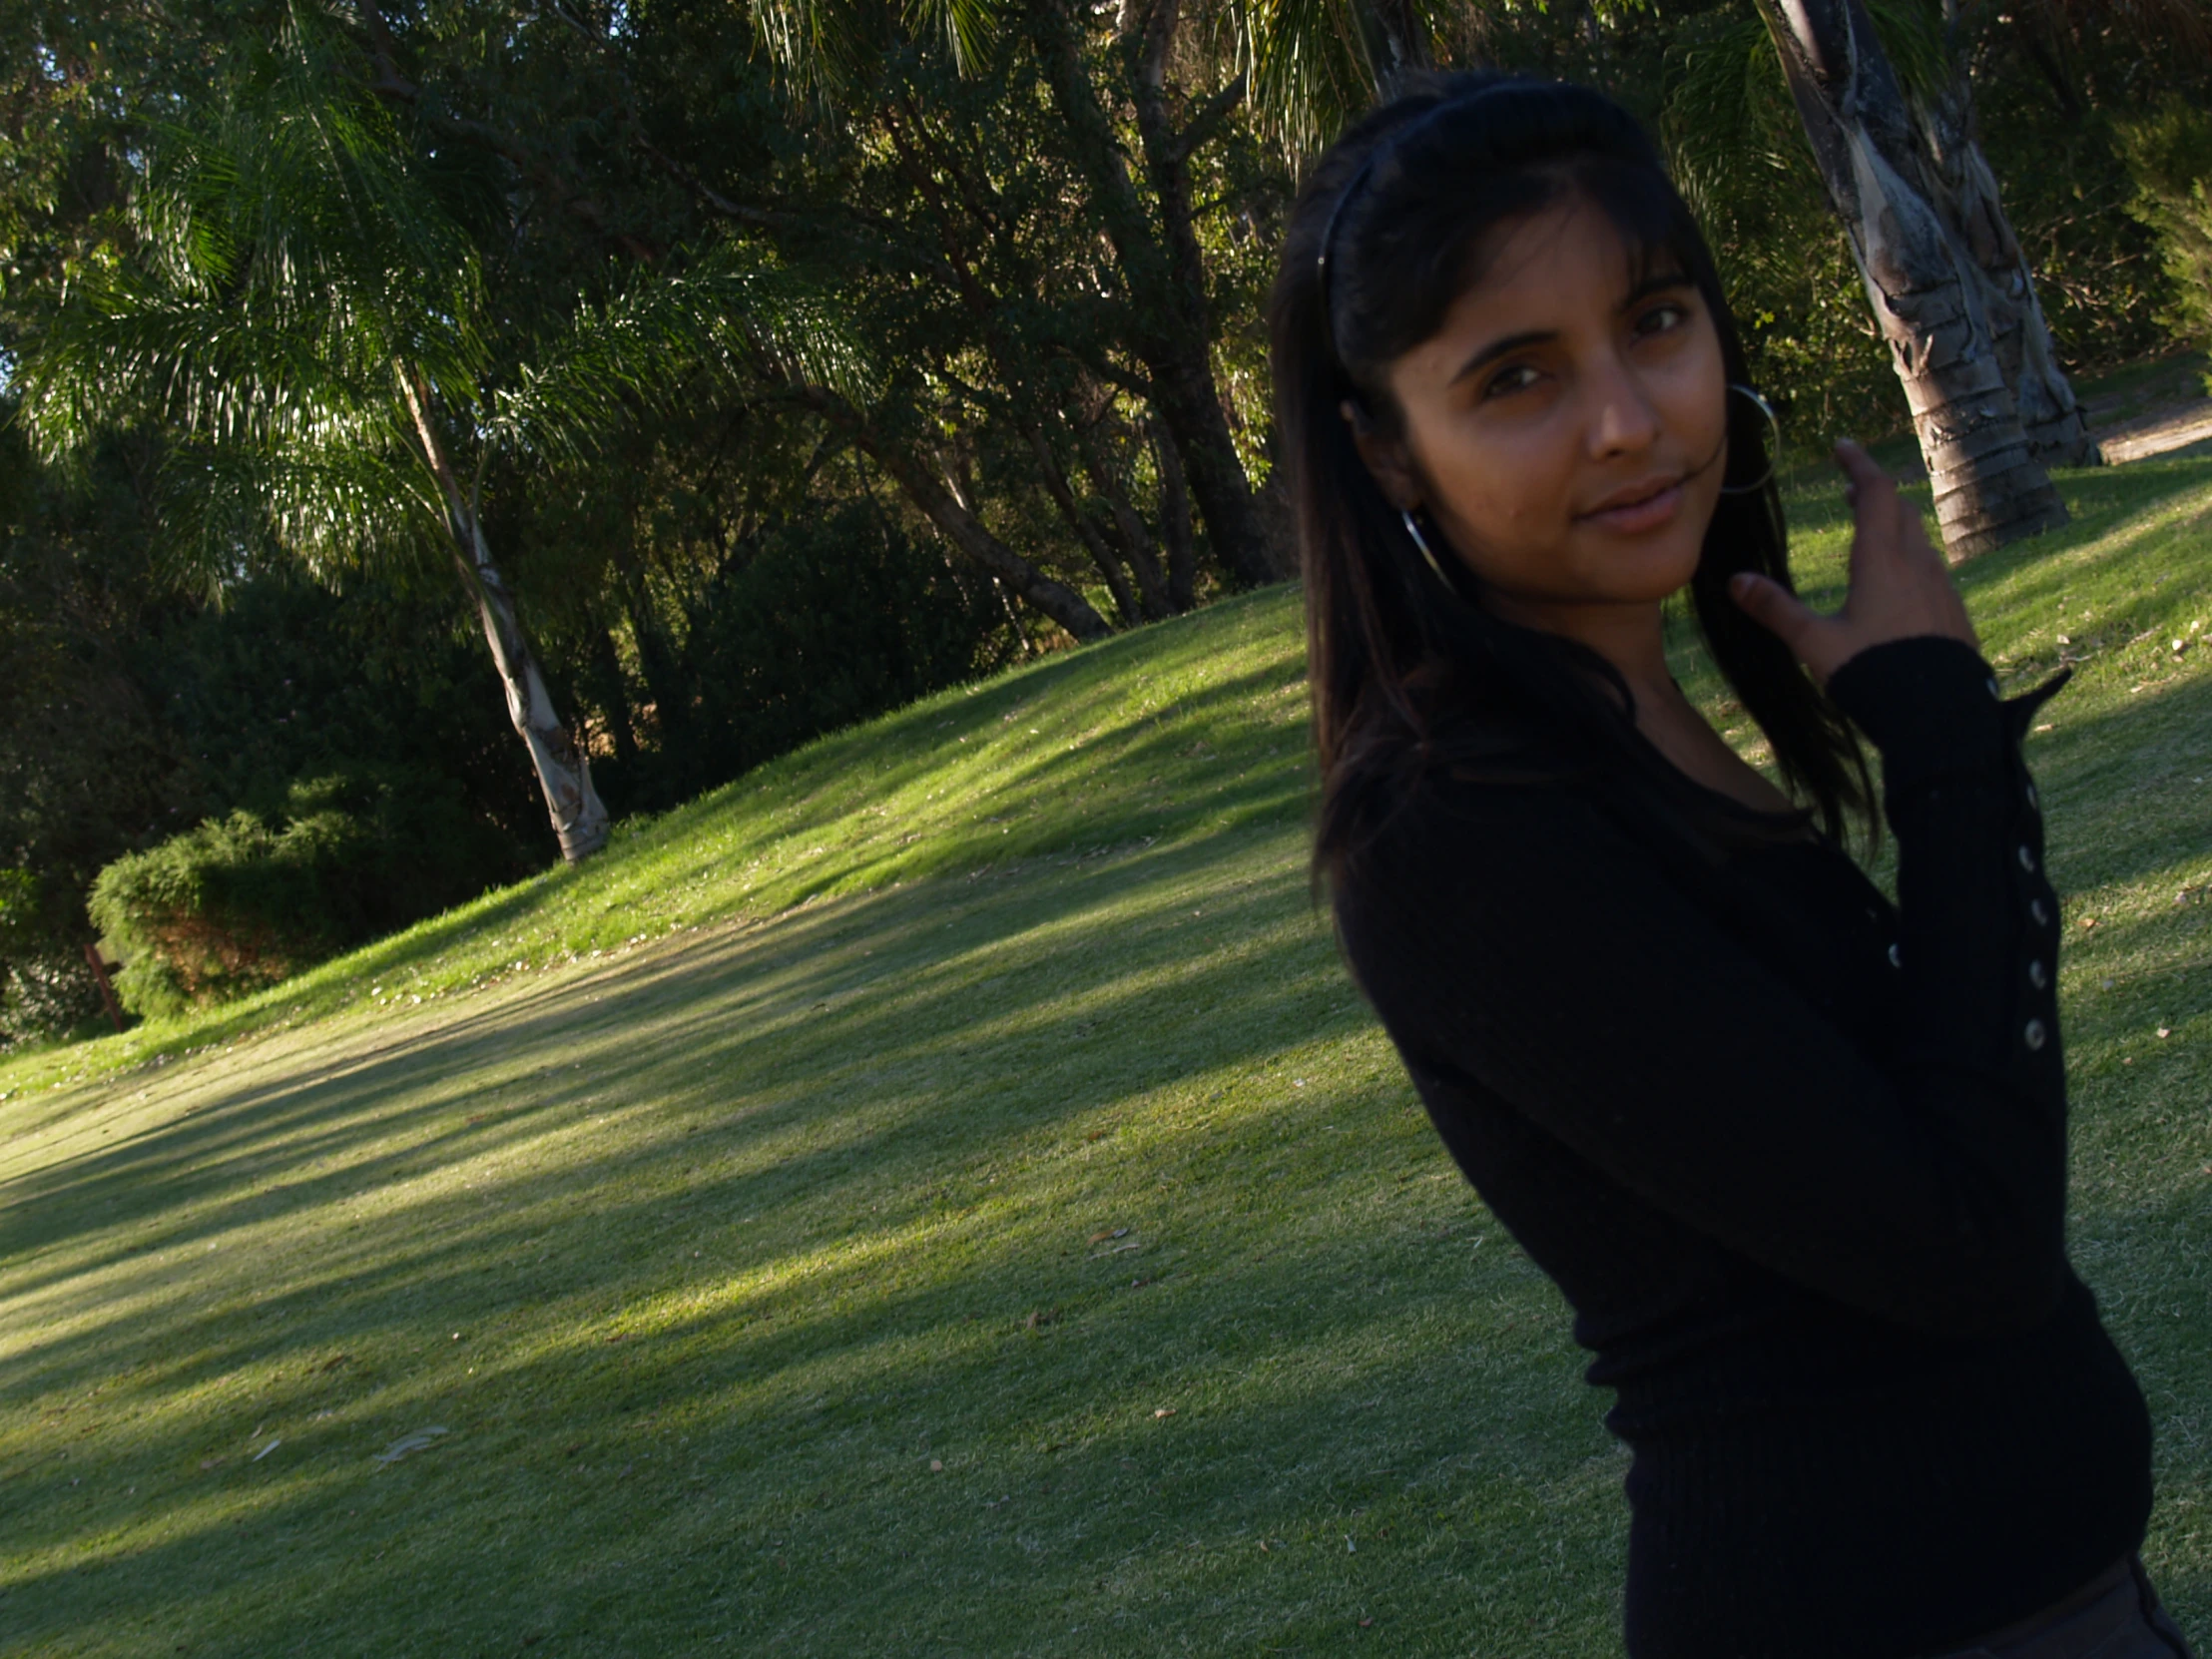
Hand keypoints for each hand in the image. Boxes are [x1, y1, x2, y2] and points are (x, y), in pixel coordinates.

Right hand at [1728, 441, 1979, 686]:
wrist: (1938, 713)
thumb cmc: (1874, 672)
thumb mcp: (1815, 642)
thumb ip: (1776, 609)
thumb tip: (1734, 581)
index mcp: (1882, 560)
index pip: (1875, 492)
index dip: (1859, 465)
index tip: (1843, 448)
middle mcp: (1917, 563)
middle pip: (1901, 511)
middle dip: (1875, 495)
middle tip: (1852, 491)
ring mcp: (1941, 586)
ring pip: (1919, 540)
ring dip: (1895, 527)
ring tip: (1872, 534)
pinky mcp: (1953, 610)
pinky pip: (1931, 569)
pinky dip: (1910, 558)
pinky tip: (1898, 585)